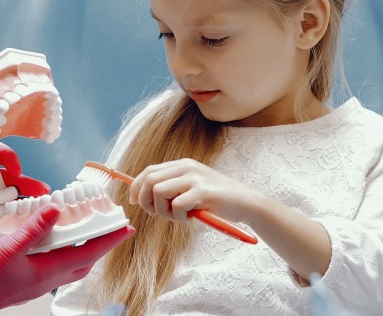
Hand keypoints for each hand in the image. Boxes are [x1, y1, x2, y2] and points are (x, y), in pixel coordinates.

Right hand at [0, 204, 133, 315]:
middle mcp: (45, 280)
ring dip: (79, 248)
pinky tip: (49, 239)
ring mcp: (34, 283)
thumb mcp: (8, 248)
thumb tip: (56, 210)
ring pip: (67, 264)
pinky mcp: (23, 281)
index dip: (108, 241)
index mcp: (46, 273)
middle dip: (98, 245)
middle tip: (109, 228)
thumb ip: (33, 229)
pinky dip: (58, 251)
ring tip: (83, 229)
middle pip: (82, 262)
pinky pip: (50, 265)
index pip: (87, 254)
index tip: (126, 229)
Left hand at [130, 158, 258, 222]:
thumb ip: (172, 188)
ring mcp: (194, 178)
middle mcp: (187, 167)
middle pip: (149, 181)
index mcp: (183, 165)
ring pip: (158, 192)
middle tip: (158, 214)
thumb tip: (143, 196)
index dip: (136, 187)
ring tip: (179, 216)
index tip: (134, 202)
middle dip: (146, 201)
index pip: (149, 171)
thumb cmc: (217, 200)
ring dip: (163, 210)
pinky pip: (176, 205)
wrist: (247, 203)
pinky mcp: (202, 192)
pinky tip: (191, 217)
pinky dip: (178, 216)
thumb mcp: (192, 188)